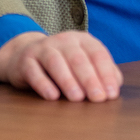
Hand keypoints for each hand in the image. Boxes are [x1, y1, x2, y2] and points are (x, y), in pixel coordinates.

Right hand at [0, 30, 122, 101]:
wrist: (25, 57)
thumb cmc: (64, 65)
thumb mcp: (85, 65)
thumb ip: (102, 73)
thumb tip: (114, 86)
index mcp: (82, 40)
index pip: (97, 54)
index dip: (106, 74)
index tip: (111, 94)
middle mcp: (63, 41)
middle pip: (78, 58)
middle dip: (89, 79)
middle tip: (97, 98)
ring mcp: (42, 49)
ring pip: (55, 62)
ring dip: (68, 81)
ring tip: (77, 98)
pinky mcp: (25, 61)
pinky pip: (34, 72)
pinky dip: (43, 84)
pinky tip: (52, 96)